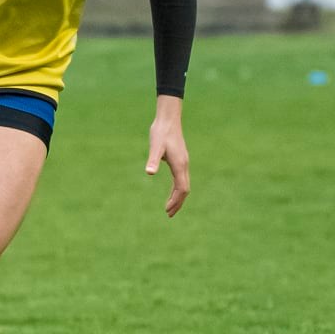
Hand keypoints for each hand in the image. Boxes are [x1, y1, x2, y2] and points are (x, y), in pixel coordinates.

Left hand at [145, 95, 189, 217]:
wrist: (168, 119)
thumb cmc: (160, 132)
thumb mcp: (155, 146)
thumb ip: (153, 160)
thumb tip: (149, 172)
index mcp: (179, 165)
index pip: (182, 188)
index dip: (176, 200)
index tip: (167, 210)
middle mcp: (184, 165)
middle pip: (185, 189)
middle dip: (178, 203)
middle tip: (168, 214)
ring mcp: (183, 162)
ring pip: (184, 184)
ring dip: (178, 197)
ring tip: (169, 208)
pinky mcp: (180, 159)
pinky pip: (181, 178)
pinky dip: (177, 188)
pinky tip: (171, 191)